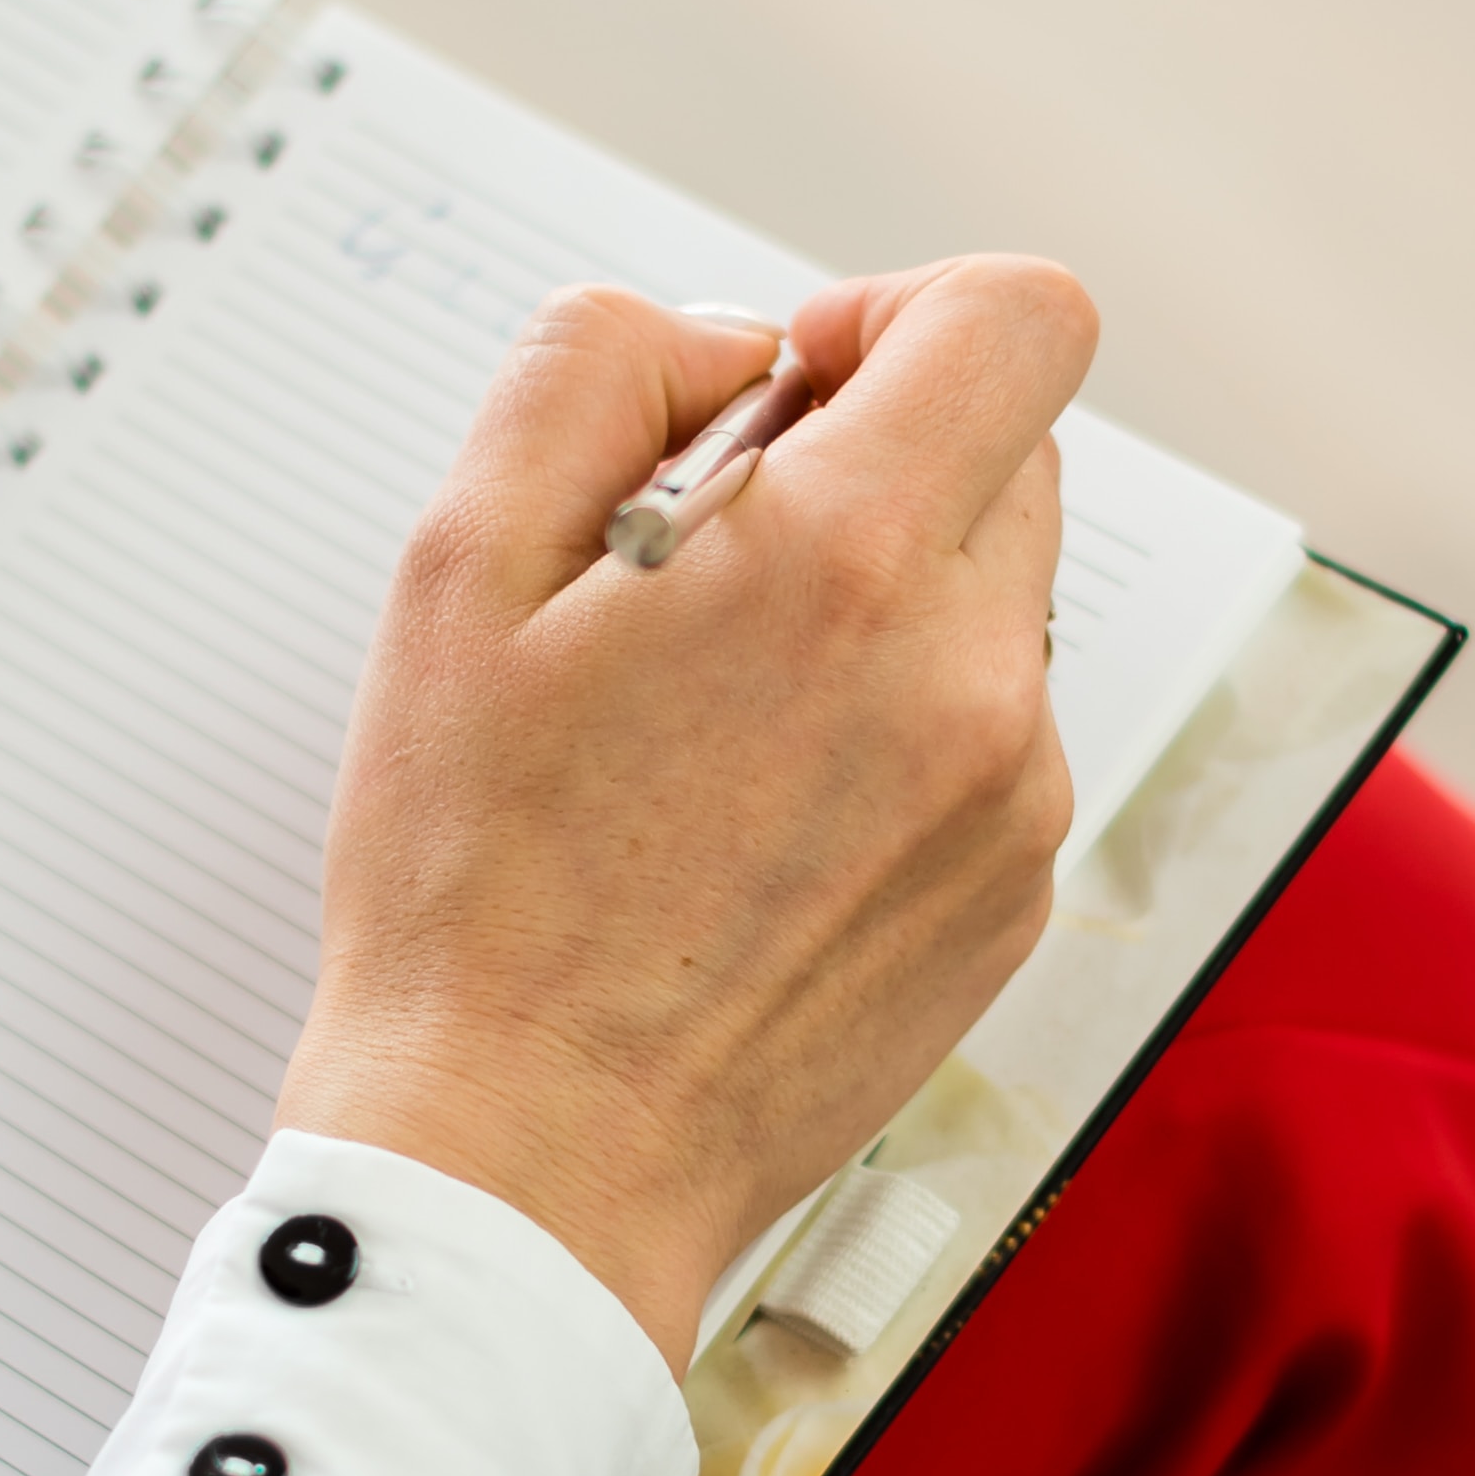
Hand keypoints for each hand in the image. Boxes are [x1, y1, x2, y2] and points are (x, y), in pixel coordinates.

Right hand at [277, 256, 1094, 1367]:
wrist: (526, 1167)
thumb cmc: (471, 892)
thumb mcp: (457, 569)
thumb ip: (595, 375)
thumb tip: (732, 344)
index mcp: (846, 566)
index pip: (1017, 319)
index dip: (900, 308)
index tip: (798, 383)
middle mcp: (969, 677)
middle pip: (1007, 452)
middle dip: (868, 463)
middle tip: (700, 569)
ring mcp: (1010, 801)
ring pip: (989, 601)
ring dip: (875, 605)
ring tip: (708, 721)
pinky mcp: (1007, 898)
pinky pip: (984, 737)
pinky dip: (889, 733)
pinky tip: (748, 820)